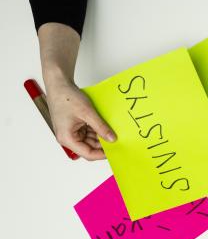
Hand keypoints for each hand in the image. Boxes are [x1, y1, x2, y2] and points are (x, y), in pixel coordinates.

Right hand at [37, 23, 115, 160]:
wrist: (58, 83)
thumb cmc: (66, 96)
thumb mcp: (87, 112)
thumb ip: (101, 127)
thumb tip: (113, 139)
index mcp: (67, 138)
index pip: (88, 154)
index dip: (103, 154)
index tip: (116, 151)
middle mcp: (67, 137)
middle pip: (90, 148)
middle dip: (103, 144)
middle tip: (118, 141)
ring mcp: (71, 132)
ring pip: (90, 140)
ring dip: (101, 136)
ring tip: (113, 132)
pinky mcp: (75, 126)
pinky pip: (88, 132)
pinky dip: (97, 130)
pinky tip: (106, 126)